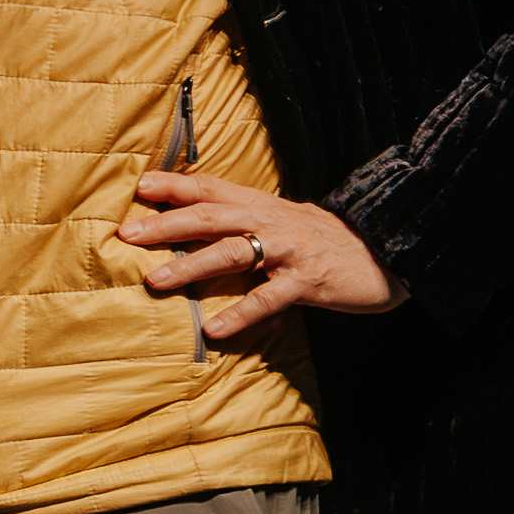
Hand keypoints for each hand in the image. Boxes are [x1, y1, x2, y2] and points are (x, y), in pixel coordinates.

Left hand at [120, 163, 396, 345]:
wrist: (386, 252)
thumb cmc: (324, 241)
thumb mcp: (283, 220)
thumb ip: (245, 219)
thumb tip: (196, 222)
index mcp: (262, 205)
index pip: (212, 188)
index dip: (176, 185)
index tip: (139, 185)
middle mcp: (271, 221)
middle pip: (211, 217)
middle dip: (166, 224)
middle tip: (127, 234)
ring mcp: (289, 250)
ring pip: (234, 252)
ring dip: (192, 265)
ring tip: (156, 281)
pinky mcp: (308, 281)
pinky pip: (269, 298)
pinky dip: (240, 312)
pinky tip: (214, 329)